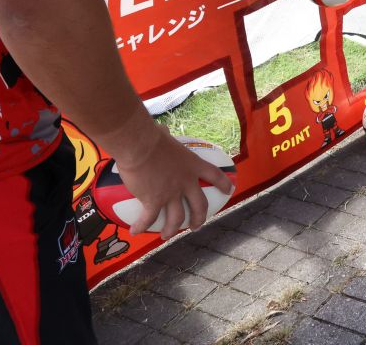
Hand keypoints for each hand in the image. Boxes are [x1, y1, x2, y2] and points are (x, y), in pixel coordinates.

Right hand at [115, 123, 235, 239]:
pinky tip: (136, 231)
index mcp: (193, 165)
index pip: (214, 175)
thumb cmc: (151, 138)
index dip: (223, 184)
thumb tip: (161, 131)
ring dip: (172, 229)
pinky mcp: (153, 201)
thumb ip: (167, 136)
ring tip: (167, 234)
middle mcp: (186, 182)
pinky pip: (148, 219)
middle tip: (196, 226)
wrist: (139, 145)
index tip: (229, 190)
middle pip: (199, 205)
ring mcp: (171, 194)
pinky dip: (141, 226)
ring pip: (177, 218)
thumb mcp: (165, 136)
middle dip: (200, 218)